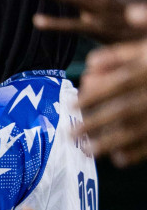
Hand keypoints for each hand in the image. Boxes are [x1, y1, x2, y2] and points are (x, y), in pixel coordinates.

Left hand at [79, 38, 146, 165]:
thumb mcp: (144, 49)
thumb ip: (118, 55)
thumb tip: (89, 64)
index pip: (119, 84)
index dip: (94, 95)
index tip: (72, 105)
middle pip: (125, 110)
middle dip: (96, 123)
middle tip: (71, 134)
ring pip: (138, 129)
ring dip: (111, 142)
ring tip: (87, 151)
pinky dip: (137, 153)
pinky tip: (118, 160)